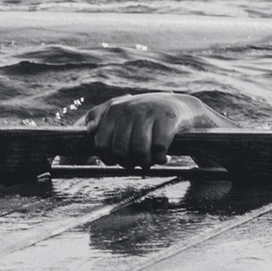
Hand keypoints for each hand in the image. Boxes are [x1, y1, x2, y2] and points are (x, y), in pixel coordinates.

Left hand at [85, 93, 209, 167]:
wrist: (183, 107)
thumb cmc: (148, 115)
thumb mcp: (124, 111)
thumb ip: (100, 117)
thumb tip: (88, 130)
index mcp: (116, 108)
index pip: (101, 144)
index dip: (109, 158)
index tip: (120, 160)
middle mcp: (131, 108)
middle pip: (120, 150)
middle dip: (128, 162)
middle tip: (137, 163)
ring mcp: (150, 112)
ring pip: (139, 151)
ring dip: (145, 163)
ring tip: (150, 162)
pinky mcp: (168, 118)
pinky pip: (158, 149)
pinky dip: (160, 159)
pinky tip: (163, 158)